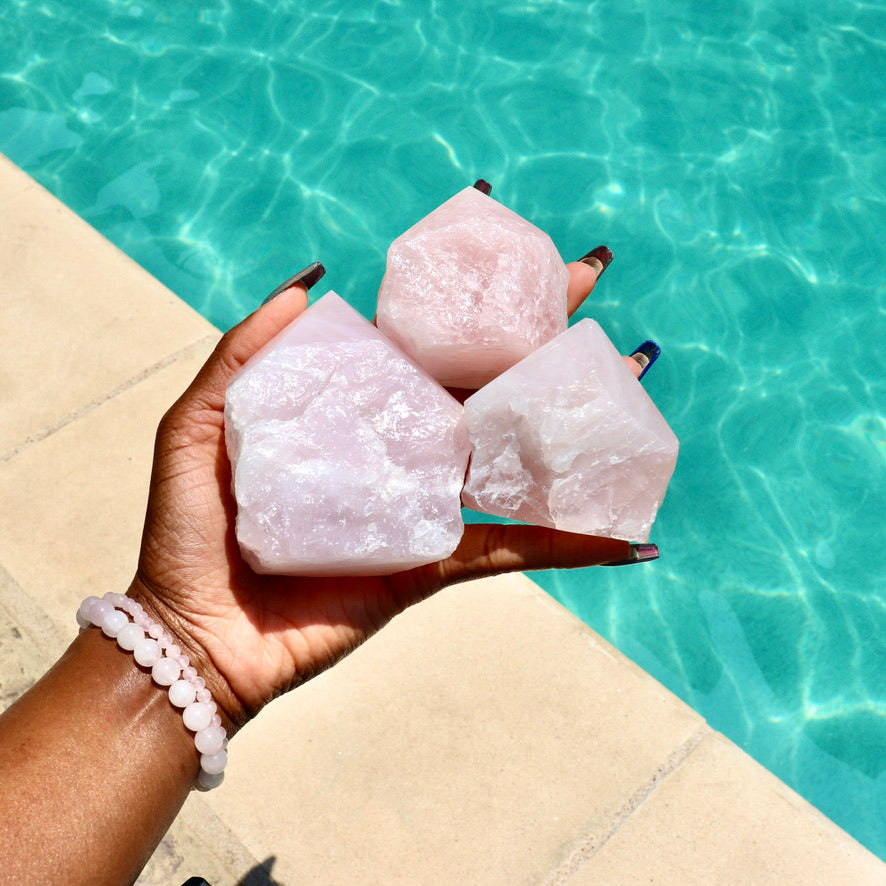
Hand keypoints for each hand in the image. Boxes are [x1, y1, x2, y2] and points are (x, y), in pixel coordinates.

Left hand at [130, 252, 643, 732]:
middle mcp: (398, 449)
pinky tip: (627, 534)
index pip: (423, 339)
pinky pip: (511, 549)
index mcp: (352, 409)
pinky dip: (570, 545)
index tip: (516, 251)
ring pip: (514, 455)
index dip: (468, 296)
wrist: (198, 633)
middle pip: (484, 381)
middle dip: (540, 330)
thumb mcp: (198, 425)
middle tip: (594, 280)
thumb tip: (312, 280)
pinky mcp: (434, 563)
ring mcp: (423, 505)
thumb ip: (243, 354)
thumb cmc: (189, 530)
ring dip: (576, 421)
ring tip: (631, 381)